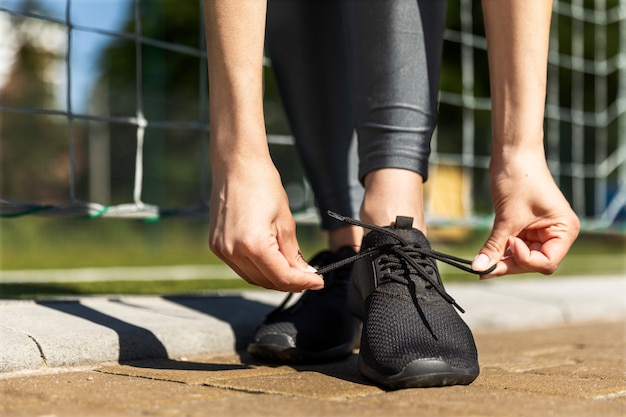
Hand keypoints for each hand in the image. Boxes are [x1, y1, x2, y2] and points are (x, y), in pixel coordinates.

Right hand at [208, 155, 323, 291]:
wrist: (237, 164)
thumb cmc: (262, 184)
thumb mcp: (286, 222)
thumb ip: (293, 253)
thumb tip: (304, 274)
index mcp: (253, 244)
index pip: (282, 277)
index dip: (302, 282)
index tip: (317, 282)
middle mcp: (232, 251)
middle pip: (267, 281)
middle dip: (289, 282)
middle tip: (308, 276)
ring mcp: (221, 249)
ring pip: (253, 278)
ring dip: (273, 277)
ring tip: (292, 268)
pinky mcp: (216, 245)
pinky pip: (240, 267)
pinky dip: (258, 268)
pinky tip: (271, 260)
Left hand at [472, 151, 579, 277]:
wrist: (512, 154)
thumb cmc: (519, 179)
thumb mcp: (507, 217)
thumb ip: (495, 245)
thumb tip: (478, 268)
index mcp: (564, 230)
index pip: (547, 262)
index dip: (526, 260)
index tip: (509, 244)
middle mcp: (556, 234)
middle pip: (533, 263)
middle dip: (511, 264)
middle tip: (485, 268)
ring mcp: (540, 231)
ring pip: (521, 258)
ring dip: (503, 260)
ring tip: (482, 262)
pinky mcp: (525, 227)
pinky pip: (513, 247)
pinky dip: (501, 251)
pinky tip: (484, 257)